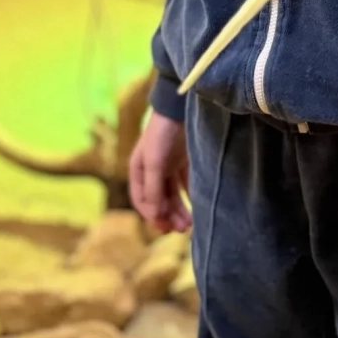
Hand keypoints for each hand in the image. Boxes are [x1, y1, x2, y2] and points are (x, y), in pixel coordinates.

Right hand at [129, 113, 191, 233]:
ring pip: (172, 194)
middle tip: (181, 230)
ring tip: (190, 224)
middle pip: (159, 199)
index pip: (141, 199)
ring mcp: (169, 165)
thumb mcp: (154, 161)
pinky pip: (186, 184)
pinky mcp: (184, 160)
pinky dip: (190, 196)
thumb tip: (153, 216)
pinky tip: (198, 207)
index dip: (151, 215)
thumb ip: (153, 188)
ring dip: (179, 210)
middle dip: (168, 216)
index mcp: (139, 169)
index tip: (164, 227)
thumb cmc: (162, 133)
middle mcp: (152, 169)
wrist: (180, 107)